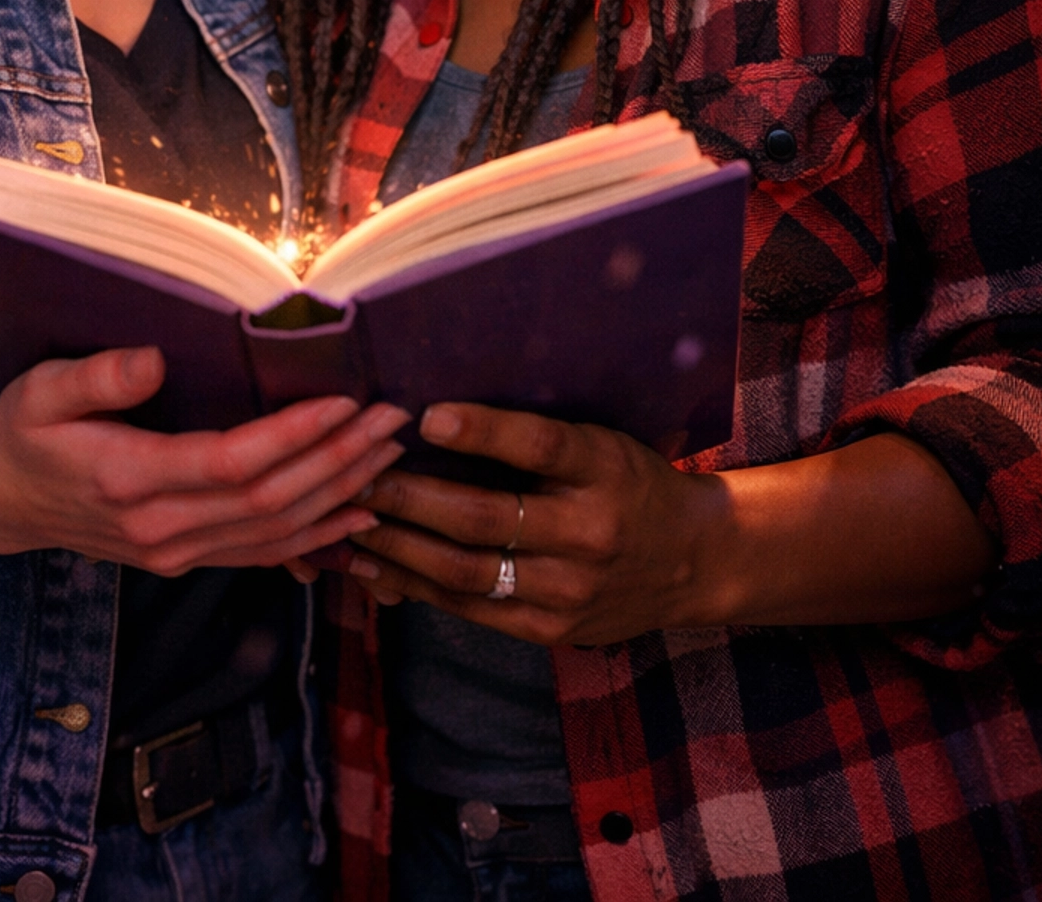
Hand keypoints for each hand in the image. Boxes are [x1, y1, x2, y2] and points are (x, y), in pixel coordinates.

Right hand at [0, 346, 408, 575]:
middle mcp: (161, 529)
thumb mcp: (41, 391)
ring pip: (276, 534)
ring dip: (340, 494)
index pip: (231, 464)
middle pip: (270, 502)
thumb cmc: (24, 433)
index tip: (345, 400)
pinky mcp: (185, 560)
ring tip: (390, 453)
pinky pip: (264, 556)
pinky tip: (358, 515)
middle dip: (339, 459)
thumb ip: (96, 377)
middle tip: (393, 417)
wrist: (0, 503)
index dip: (294, 435)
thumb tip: (154, 358)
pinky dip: (318, 538)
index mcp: (129, 479)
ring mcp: (176, 553)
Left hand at [341, 401, 997, 641]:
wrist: (693, 561)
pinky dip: (419, 589)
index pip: (541, 446)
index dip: (484, 431)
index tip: (426, 415)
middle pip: (486, 517)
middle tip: (354, 472)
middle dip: (409, 497)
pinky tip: (379, 569)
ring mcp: (571, 589)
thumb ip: (534, 434)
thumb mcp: (602, 441)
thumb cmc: (630, 481)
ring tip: (348, 522)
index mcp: (604, 468)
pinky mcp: (554, 628)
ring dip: (399, 548)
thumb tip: (438, 412)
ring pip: (468, 572)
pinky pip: (474, 610)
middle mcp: (589, 531)